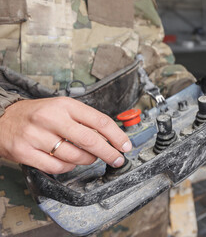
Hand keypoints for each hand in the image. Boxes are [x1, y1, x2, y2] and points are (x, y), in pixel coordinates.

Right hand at [0, 97, 131, 173]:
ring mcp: (37, 136)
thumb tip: (111, 136)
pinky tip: (68, 161)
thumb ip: (84, 120)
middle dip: (109, 153)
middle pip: (91, 140)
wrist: (1, 118)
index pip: (99, 120)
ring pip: (75, 156)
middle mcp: (51, 118)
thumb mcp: (61, 108)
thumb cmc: (36, 114)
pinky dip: (68, 167)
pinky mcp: (25, 152)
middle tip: (117, 159)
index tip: (125, 145)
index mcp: (64, 105)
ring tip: (87, 157)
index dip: (117, 136)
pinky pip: (57, 167)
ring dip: (87, 160)